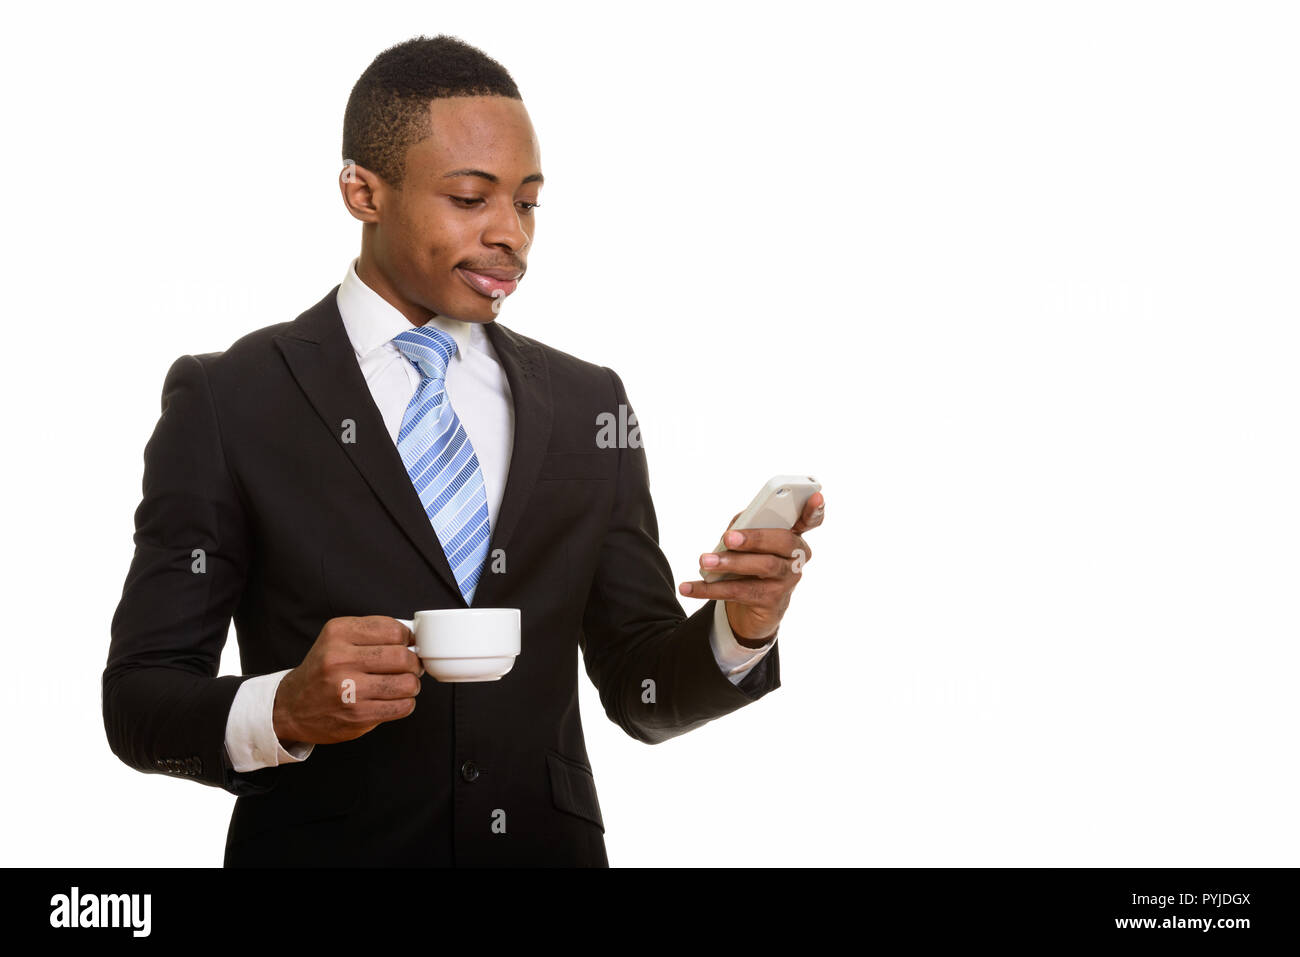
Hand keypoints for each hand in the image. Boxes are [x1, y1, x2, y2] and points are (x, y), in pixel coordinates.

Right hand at [273, 616, 423, 745]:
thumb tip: (415, 637)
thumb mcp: (337, 639)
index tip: (407, 645)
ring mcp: (348, 689)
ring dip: (411, 684)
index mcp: (338, 633)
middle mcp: (340, 659)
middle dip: (414, 662)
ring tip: (402, 684)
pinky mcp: (357, 715)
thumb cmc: (323, 670)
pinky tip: (394, 700)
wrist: (292, 707)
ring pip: (406, 683)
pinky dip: (405, 703)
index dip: (407, 638)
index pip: (393, 630)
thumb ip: (372, 633)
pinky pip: (402, 707)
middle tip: (410, 666)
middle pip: (403, 657)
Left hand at [679, 491, 823, 644]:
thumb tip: (734, 529)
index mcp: (793, 536)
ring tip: (704, 561)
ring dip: (730, 563)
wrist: (753, 608)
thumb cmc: (751, 563)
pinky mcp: (772, 602)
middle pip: (782, 542)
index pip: (810, 520)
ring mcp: (787, 580)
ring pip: (763, 566)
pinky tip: (688, 587)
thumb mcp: (750, 542)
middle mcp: (797, 557)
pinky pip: (739, 592)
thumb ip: (746, 526)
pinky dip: (710, 589)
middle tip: (728, 537)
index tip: (817, 495)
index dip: (815, 509)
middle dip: (755, 537)